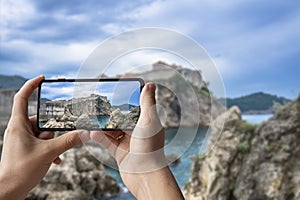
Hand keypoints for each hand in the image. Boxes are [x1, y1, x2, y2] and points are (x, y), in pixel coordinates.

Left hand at [0, 76, 89, 199]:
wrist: (8, 191)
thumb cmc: (20, 171)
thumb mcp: (49, 153)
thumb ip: (68, 141)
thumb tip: (84, 133)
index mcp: (18, 125)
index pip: (22, 97)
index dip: (32, 85)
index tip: (43, 78)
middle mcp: (19, 129)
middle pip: (40, 119)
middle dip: (52, 131)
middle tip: (55, 142)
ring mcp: (22, 139)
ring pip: (43, 133)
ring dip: (52, 143)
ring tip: (53, 154)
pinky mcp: (25, 148)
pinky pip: (41, 142)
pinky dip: (49, 149)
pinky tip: (54, 159)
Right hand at [91, 83, 183, 198]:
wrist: (145, 176)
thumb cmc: (150, 148)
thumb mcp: (149, 121)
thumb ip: (147, 103)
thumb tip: (150, 85)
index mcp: (147, 123)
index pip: (136, 107)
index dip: (126, 99)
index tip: (116, 91)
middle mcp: (138, 133)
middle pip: (122, 119)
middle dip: (111, 113)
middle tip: (99, 105)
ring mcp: (129, 143)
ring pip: (113, 131)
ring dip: (103, 126)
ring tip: (92, 118)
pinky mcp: (121, 153)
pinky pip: (108, 143)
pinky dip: (100, 137)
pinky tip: (91, 132)